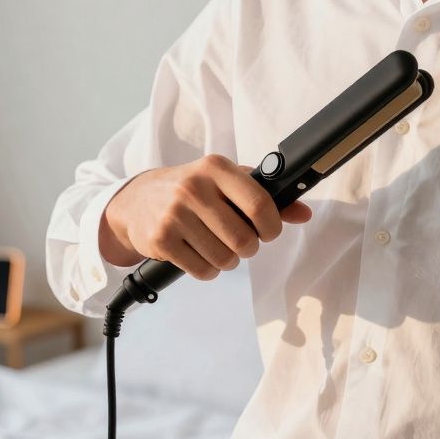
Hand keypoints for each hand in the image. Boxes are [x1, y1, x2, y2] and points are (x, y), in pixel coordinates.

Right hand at [99, 154, 313, 279]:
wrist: (136, 200)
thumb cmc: (191, 190)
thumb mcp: (226, 182)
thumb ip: (266, 196)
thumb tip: (303, 213)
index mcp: (215, 168)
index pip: (261, 205)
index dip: (272, 227)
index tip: (268, 231)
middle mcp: (193, 188)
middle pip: (244, 240)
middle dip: (247, 248)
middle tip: (238, 241)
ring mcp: (174, 215)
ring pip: (225, 259)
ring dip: (227, 260)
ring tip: (214, 245)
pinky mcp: (161, 240)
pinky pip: (203, 271)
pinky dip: (208, 270)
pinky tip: (198, 253)